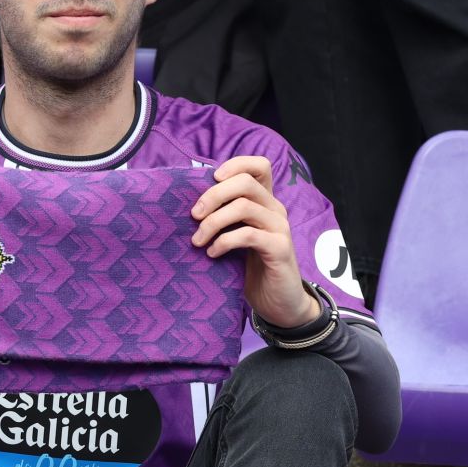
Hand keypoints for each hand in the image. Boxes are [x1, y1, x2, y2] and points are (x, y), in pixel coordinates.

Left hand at [191, 155, 319, 328]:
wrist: (277, 302)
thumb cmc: (249, 268)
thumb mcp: (234, 236)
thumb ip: (222, 216)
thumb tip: (187, 205)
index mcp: (264, 202)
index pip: (259, 166)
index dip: (235, 164)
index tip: (211, 179)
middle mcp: (275, 209)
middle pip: (244, 182)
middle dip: (212, 195)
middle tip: (193, 216)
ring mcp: (280, 228)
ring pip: (244, 206)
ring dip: (213, 222)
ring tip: (198, 240)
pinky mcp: (280, 249)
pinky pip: (248, 235)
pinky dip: (224, 241)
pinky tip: (212, 253)